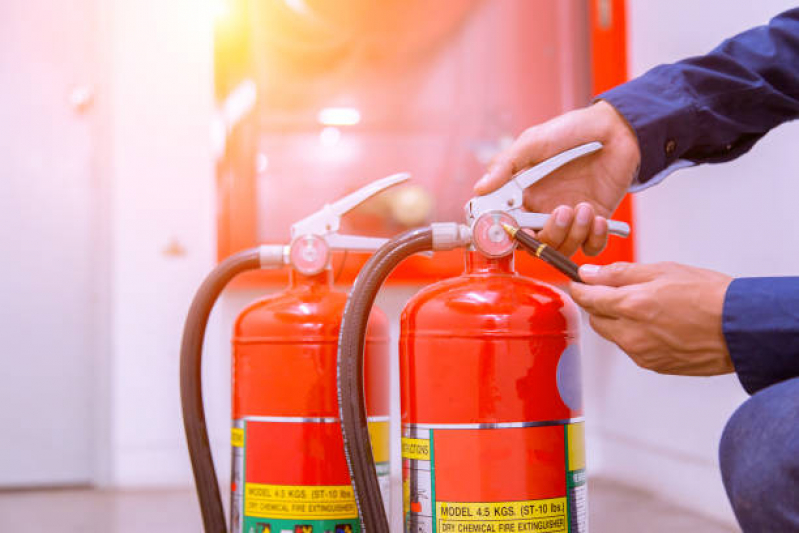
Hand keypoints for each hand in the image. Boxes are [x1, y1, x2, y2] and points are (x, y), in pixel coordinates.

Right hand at [474, 101, 640, 255]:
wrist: (616, 128)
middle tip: (560, 213)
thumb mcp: (533, 142)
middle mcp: (542, 212)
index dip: (507, 235)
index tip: (515, 229)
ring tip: (584, 208)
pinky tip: (599, 218)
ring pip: (562, 249)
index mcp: (522, 197)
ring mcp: (568, 219)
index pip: (507, 227)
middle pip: (536, 245)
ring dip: (573, 234)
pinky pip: (591, 247)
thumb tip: (480, 189)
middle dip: (548, 236)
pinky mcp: (594, 222)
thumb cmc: (572, 131)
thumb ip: (506, 165)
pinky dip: (594, 239)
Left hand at [569, 261, 734, 375]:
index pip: (586, 297)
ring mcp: (641, 352)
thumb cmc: (710, 297)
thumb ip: (620, 273)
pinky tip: (658, 325)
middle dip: (600, 304)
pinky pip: (631, 348)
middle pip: (596, 318)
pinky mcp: (653, 365)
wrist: (741, 328)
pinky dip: (635, 336)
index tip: (580, 281)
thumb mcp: (663, 271)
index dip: (580, 287)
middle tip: (618, 291)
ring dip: (618, 321)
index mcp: (631, 305)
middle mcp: (631, 333)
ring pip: (613, 335)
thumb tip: (590, 273)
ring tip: (647, 308)